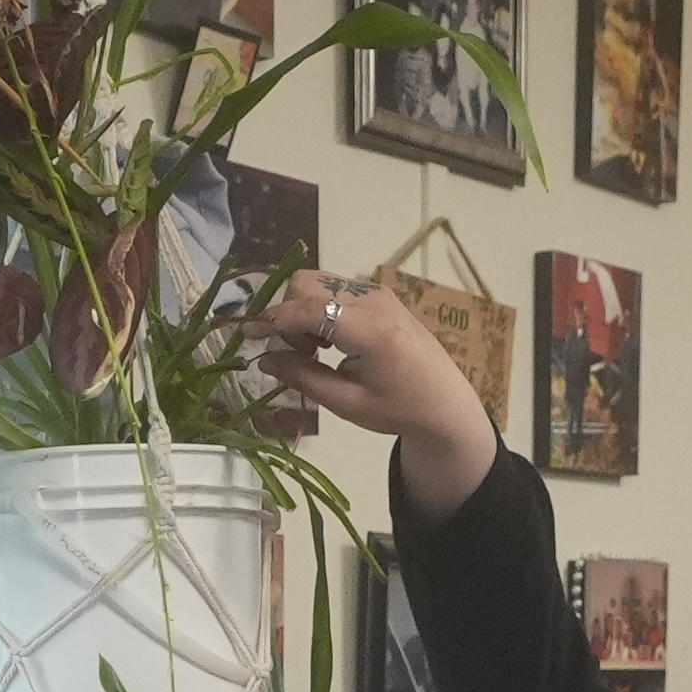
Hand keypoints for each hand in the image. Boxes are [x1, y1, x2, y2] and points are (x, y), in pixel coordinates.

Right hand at [245, 274, 492, 487]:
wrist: (445, 402)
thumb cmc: (399, 409)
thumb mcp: (347, 403)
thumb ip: (303, 377)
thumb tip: (262, 360)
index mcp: (370, 330)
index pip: (308, 310)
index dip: (271, 321)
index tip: (247, 337)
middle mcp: (373, 300)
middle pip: (307, 283)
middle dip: (287, 314)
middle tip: (298, 353)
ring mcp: (376, 292)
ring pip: (317, 282)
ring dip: (301, 311)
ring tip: (316, 350)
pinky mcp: (377, 294)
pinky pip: (332, 288)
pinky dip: (317, 309)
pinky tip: (329, 341)